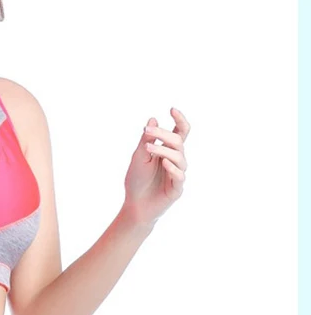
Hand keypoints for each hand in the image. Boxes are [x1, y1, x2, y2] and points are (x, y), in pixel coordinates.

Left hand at [122, 107, 190, 225]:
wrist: (134, 204)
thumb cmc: (136, 180)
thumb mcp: (139, 157)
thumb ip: (146, 140)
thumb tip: (152, 119)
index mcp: (167, 151)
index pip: (180, 133)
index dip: (180, 120)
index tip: (172, 109)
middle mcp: (175, 161)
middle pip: (179, 142)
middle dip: (164, 134)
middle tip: (149, 131)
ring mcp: (178, 175)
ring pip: (180, 158)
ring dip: (164, 150)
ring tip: (149, 147)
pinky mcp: (176, 189)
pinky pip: (180, 177)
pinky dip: (173, 169)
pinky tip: (164, 163)